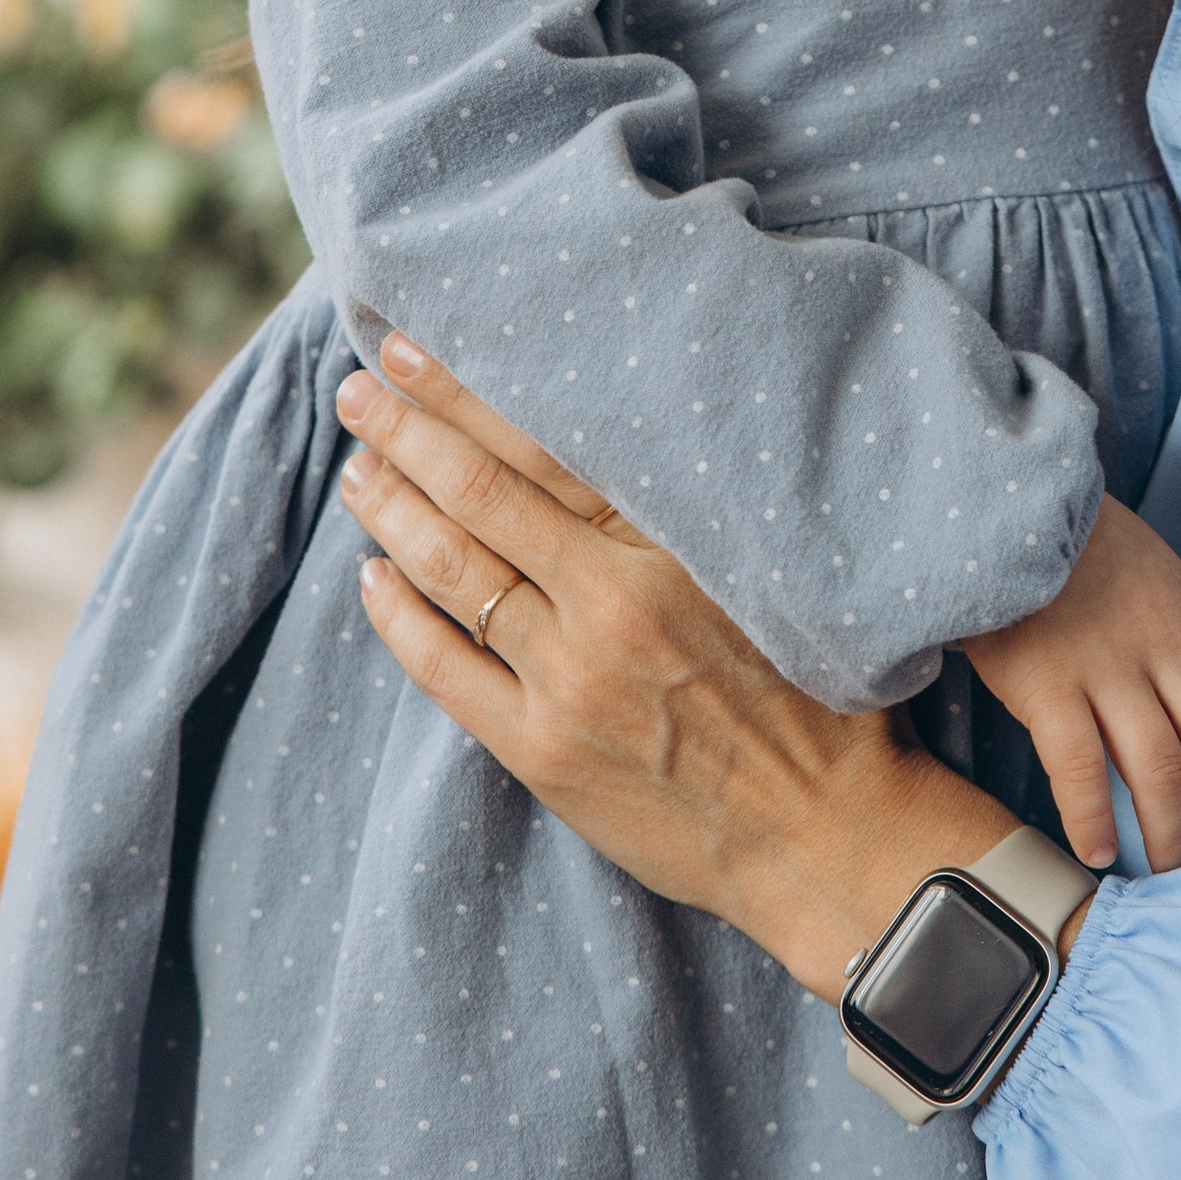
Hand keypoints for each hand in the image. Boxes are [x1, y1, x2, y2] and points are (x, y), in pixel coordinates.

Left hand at [333, 342, 1002, 995]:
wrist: (823, 832)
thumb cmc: (814, 693)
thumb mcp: (762, 568)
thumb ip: (680, 509)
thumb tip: (600, 430)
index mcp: (671, 540)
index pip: (542, 442)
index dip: (465, 390)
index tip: (410, 347)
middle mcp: (613, 598)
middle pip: (481, 491)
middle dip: (406, 431)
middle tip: (357, 389)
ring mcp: (570, 676)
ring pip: (452, 569)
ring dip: (392, 509)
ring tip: (358, 469)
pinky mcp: (541, 749)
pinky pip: (444, 667)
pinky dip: (398, 615)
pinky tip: (372, 576)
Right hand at [963, 496, 1180, 870]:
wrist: (1000, 500)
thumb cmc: (1074, 543)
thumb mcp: (1153, 566)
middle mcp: (1164, 642)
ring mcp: (1106, 662)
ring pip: (1162, 766)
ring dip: (1176, 833)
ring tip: (1180, 878)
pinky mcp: (1046, 681)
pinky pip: (1078, 764)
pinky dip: (1091, 815)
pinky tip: (1096, 852)